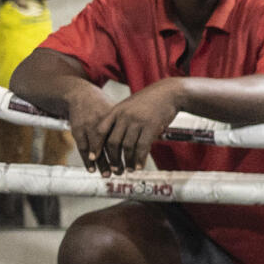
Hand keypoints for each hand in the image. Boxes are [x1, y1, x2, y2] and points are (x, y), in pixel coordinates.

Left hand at [71, 79, 186, 175]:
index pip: (100, 130)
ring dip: (127, 161)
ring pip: (128, 147)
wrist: (170, 93)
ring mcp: (138, 121)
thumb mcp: (130, 105)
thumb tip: (112, 139)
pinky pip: (142, 147)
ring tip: (129, 170)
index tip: (93, 158)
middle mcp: (125, 116)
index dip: (96, 146)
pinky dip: (140, 159)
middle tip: (115, 169)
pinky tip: (139, 166)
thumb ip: (120, 119)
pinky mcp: (151, 126)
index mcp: (117, 111)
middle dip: (113, 159)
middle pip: (113, 142)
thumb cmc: (150, 100)